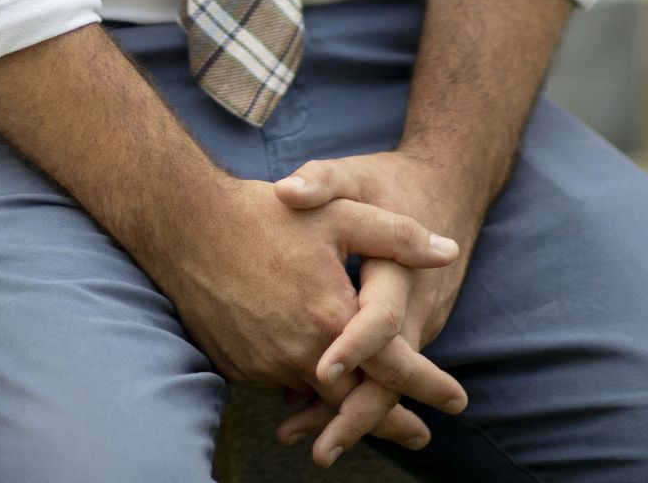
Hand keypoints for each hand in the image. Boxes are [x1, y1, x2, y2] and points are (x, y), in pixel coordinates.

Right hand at [151, 175, 466, 447]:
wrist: (187, 225)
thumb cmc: (266, 214)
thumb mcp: (339, 212)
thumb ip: (397, 235)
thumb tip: (448, 252)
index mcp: (331, 319)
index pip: (393, 370)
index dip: (430, 388)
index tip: (459, 401)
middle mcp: (299, 354)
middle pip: (356, 405)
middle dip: (390, 422)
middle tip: (418, 435)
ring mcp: (265, 365)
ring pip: (315, 397)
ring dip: (342, 406)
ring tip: (365, 410)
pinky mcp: (238, 367)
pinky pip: (281, 384)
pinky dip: (303, 385)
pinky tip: (312, 376)